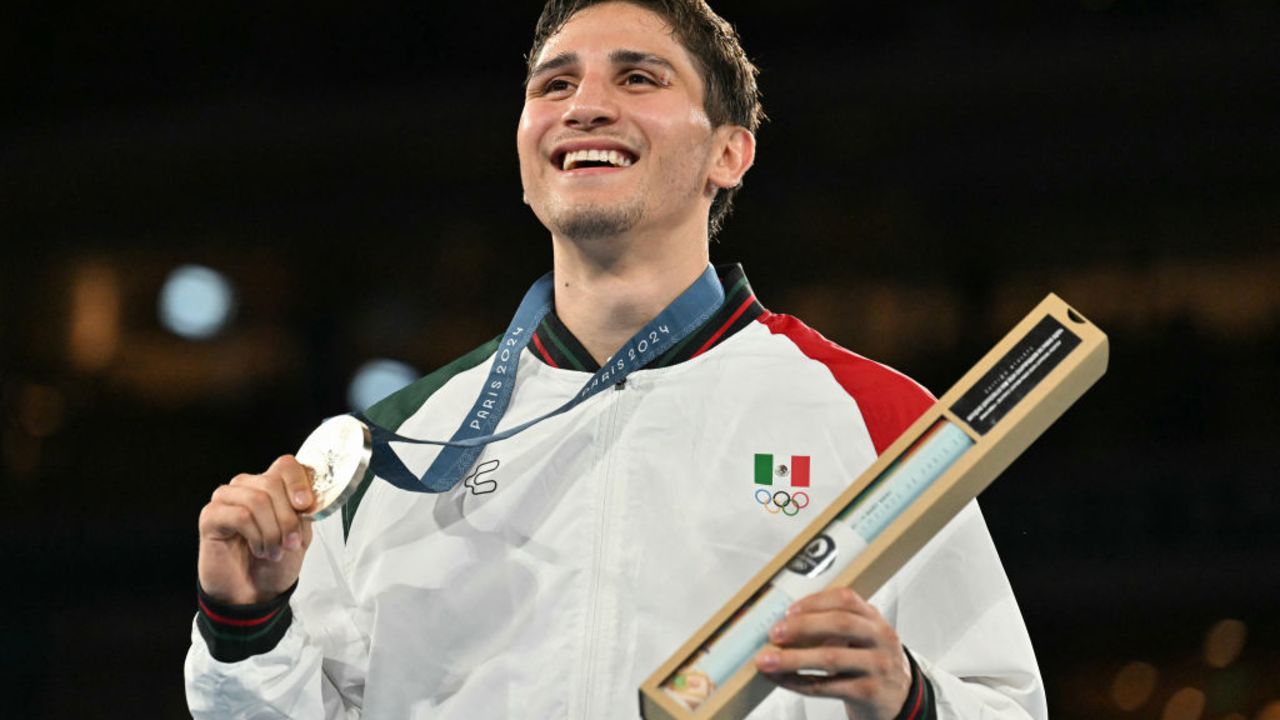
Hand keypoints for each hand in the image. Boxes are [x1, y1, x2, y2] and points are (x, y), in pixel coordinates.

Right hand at [197, 455, 315, 604]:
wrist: (256, 593)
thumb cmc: (276, 562)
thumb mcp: (301, 535)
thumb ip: (303, 512)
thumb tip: (305, 498)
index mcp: (273, 486)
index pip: (285, 465)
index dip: (298, 482)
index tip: (305, 505)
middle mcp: (248, 486)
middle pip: (272, 483)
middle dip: (287, 519)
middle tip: (290, 543)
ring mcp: (227, 499)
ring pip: (256, 499)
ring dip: (271, 531)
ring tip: (272, 551)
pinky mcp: (211, 516)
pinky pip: (239, 515)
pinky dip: (255, 536)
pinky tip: (257, 548)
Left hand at [754, 587, 911, 719]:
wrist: (900, 697)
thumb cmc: (872, 661)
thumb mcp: (863, 636)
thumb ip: (835, 625)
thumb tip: (786, 623)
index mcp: (874, 619)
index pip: (846, 599)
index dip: (815, 602)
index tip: (788, 610)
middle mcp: (880, 639)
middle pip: (840, 624)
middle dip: (802, 626)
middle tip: (774, 632)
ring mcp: (878, 666)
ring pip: (831, 658)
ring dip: (793, 659)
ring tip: (768, 660)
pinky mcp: (869, 693)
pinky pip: (828, 687)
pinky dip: (799, 683)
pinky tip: (782, 679)